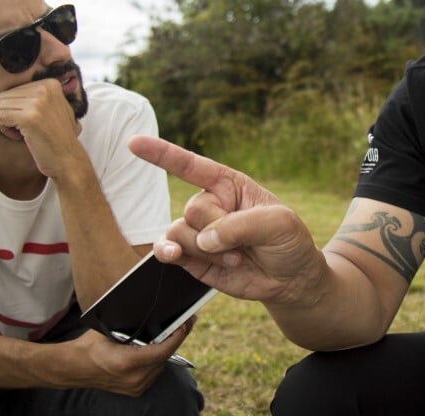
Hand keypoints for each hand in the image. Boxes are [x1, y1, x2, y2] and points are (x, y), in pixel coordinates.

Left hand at [0, 78, 83, 176]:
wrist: (68, 159)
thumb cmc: (59, 137)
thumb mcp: (56, 107)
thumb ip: (40, 95)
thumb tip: (13, 87)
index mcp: (50, 84)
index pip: (13, 89)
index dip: (18, 108)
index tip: (34, 120)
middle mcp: (45, 89)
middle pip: (3, 97)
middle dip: (11, 114)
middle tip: (27, 128)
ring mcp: (37, 103)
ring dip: (8, 123)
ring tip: (25, 132)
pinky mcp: (28, 117)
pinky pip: (0, 117)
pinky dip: (6, 130)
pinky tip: (22, 137)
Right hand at [72, 319, 194, 396]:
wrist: (74, 367)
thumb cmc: (90, 345)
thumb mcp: (111, 328)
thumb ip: (133, 325)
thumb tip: (154, 313)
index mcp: (127, 362)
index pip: (163, 350)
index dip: (178, 336)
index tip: (187, 323)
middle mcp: (134, 378)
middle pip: (165, 357)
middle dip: (174, 339)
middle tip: (183, 323)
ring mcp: (135, 387)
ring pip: (162, 366)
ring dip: (166, 351)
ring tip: (169, 333)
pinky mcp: (135, 391)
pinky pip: (155, 373)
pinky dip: (157, 361)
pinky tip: (155, 349)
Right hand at [127, 135, 324, 305]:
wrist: (290, 280)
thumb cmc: (288, 242)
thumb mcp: (278, 224)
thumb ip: (241, 226)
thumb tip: (204, 241)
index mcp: (228, 185)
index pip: (191, 165)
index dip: (161, 153)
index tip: (133, 143)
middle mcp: (209, 204)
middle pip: (193, 210)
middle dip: (218, 230)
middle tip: (245, 244)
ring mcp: (198, 232)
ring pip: (180, 233)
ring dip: (208, 251)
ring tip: (237, 258)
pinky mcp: (192, 258)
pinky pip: (168, 250)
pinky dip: (167, 253)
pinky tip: (173, 255)